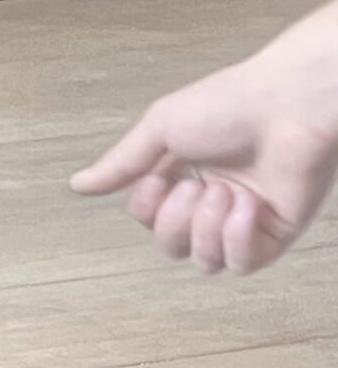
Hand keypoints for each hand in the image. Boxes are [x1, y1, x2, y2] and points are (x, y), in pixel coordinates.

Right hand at [72, 3, 337, 274]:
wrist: (288, 103)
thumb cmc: (232, 103)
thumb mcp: (161, 127)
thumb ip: (121, 163)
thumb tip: (78, 185)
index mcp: (185, 176)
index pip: (148, 220)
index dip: (148, 208)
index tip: (163, 177)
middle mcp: (212, 202)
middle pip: (172, 247)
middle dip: (175, 221)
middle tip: (197, 186)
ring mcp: (243, 221)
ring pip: (204, 262)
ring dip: (206, 229)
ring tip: (226, 192)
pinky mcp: (274, 234)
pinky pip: (240, 264)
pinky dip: (236, 239)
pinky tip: (247, 205)